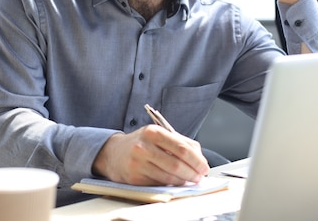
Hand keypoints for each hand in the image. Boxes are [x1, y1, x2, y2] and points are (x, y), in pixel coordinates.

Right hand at [92, 125, 208, 185]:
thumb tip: (200, 157)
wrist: (113, 153)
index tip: (204, 167)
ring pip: (168, 176)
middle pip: (176, 164)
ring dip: (183, 181)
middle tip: (199, 177)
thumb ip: (180, 142)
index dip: (196, 160)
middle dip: (192, 173)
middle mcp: (144, 146)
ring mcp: (138, 163)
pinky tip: (175, 182)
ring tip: (189, 180)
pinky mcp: (134, 177)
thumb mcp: (159, 135)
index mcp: (153, 132)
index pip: (181, 148)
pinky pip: (158, 184)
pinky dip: (170, 185)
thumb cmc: (141, 143)